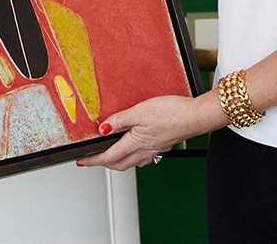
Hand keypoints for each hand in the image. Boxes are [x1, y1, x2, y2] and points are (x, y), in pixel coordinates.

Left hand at [77, 95, 199, 170]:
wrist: (194, 116)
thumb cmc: (171, 113)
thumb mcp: (140, 111)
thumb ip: (120, 120)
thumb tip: (103, 129)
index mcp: (135, 144)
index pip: (108, 157)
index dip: (93, 159)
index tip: (82, 161)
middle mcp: (144, 151)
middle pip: (118, 164)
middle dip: (103, 163)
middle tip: (92, 159)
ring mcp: (154, 149)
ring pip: (130, 162)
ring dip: (117, 161)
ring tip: (109, 154)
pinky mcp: (162, 144)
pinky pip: (142, 156)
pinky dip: (133, 155)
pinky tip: (135, 147)